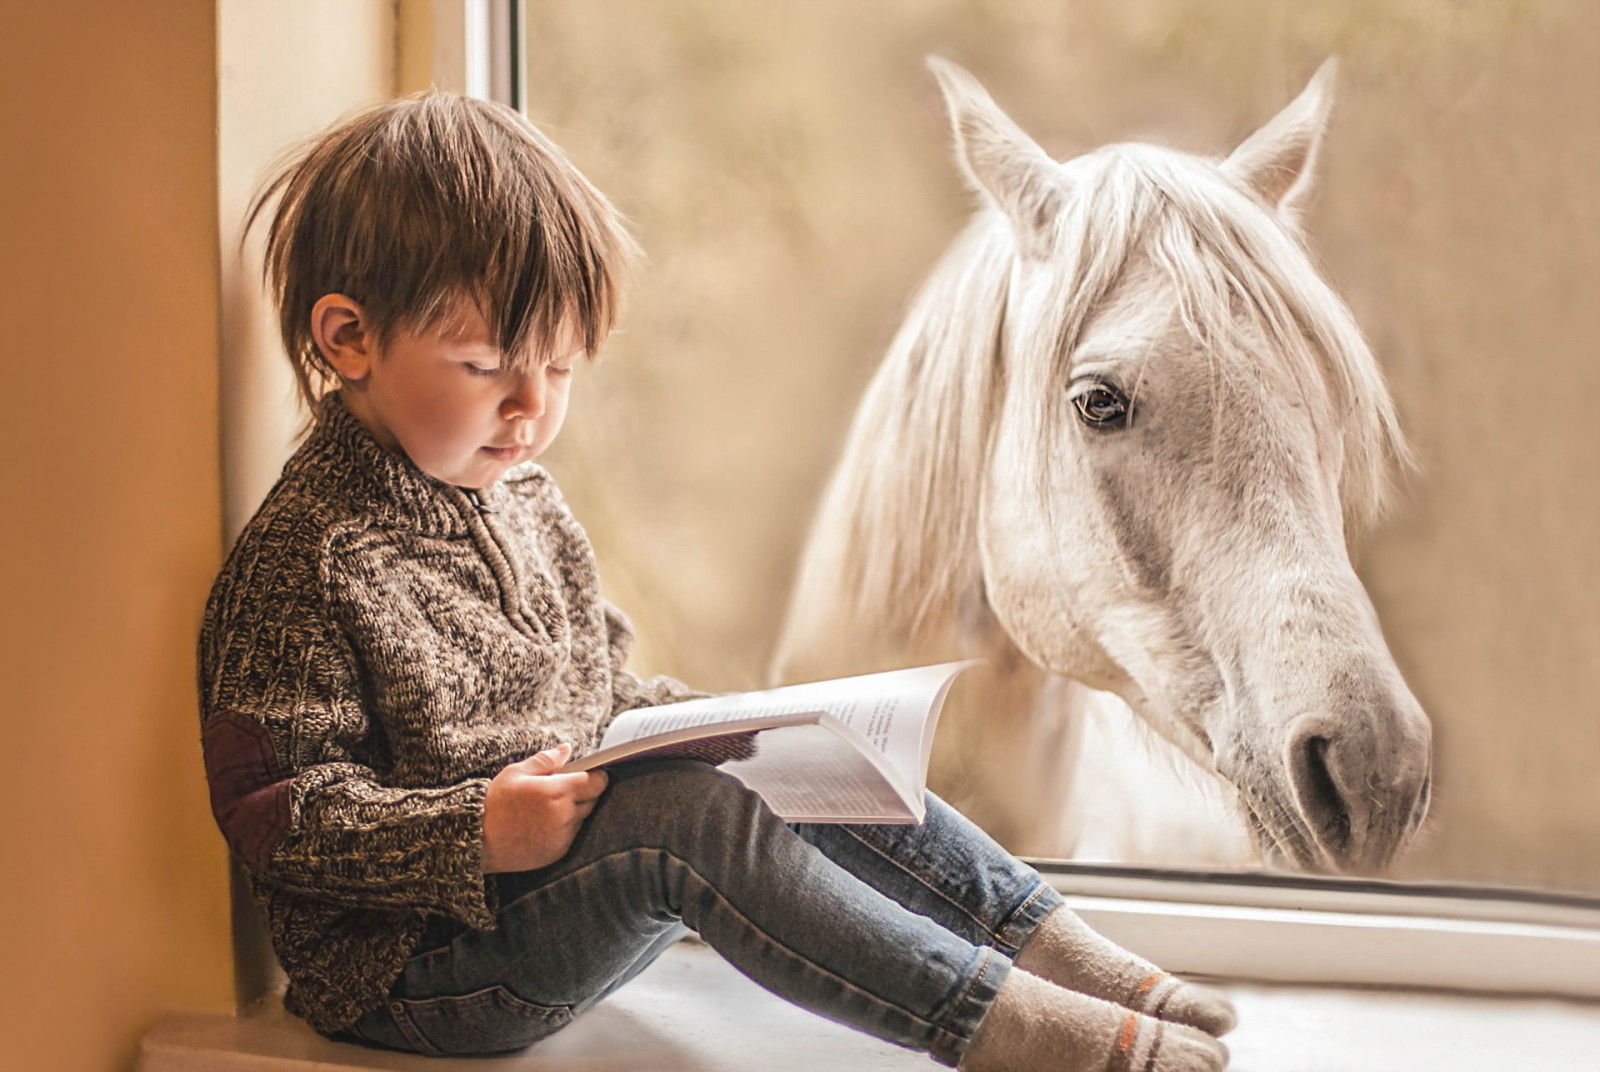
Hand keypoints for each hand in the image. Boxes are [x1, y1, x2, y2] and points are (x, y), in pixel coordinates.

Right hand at [480, 744, 607, 872]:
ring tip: (550, 807)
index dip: (597, 776)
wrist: (478, 840)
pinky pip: (571, 835)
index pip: (596, 782)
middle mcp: (565, 815)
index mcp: (557, 791)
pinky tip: (544, 824)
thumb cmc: (495, 802)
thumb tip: (566, 749)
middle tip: (564, 789)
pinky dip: (565, 828)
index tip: (591, 774)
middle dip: (584, 792)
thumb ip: (545, 760)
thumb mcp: (516, 773)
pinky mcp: (558, 852)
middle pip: (592, 800)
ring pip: (582, 818)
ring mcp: (563, 836)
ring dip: (574, 811)